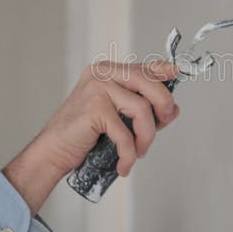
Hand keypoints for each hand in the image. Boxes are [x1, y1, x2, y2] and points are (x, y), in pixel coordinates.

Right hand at [3, 60, 179, 213]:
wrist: (54, 151)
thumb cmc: (85, 135)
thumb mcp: (117, 116)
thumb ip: (143, 109)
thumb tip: (174, 109)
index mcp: (108, 71)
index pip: (144, 67)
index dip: (164, 70)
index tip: (178, 73)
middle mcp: (103, 73)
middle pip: (149, 82)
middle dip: (163, 106)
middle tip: (162, 125)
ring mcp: (97, 88)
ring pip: (141, 109)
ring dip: (146, 136)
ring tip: (139, 151)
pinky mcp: (94, 108)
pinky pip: (125, 132)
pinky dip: (128, 153)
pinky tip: (124, 164)